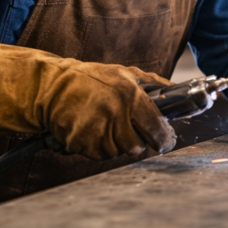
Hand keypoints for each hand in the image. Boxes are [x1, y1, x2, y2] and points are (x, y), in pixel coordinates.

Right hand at [0, 41, 176, 160]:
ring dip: (116, 144)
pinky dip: (98, 148)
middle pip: (137, 145)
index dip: (164, 137)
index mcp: (129, 94)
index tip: (166, 141)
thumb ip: (152, 83)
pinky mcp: (81, 142)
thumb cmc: (89, 79)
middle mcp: (115, 112)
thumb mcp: (124, 73)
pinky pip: (99, 155)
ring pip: (118, 152)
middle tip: (130, 132)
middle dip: (137, 142)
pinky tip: (93, 131)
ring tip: (106, 126)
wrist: (51, 87)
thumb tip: (176, 93)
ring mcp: (97, 128)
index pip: (156, 125)